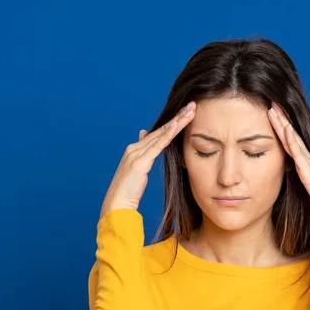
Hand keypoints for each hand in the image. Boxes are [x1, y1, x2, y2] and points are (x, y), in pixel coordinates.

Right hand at [99, 101, 195, 218]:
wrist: (116, 204)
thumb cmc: (128, 192)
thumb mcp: (137, 170)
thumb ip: (142, 154)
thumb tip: (144, 135)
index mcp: (135, 150)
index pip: (158, 133)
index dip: (172, 123)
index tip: (186, 113)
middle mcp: (135, 148)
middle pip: (161, 129)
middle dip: (178, 116)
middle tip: (193, 105)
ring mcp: (136, 153)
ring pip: (162, 134)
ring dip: (178, 121)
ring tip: (191, 110)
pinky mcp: (140, 162)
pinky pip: (158, 145)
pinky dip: (169, 134)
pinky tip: (178, 125)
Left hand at [267, 101, 309, 204]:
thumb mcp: (304, 179)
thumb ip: (298, 171)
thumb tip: (290, 168)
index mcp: (302, 158)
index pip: (289, 138)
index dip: (281, 125)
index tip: (272, 112)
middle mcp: (304, 155)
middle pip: (289, 133)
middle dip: (280, 118)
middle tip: (271, 102)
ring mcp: (306, 159)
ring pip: (291, 138)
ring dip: (283, 123)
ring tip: (274, 109)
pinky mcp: (306, 167)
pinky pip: (297, 151)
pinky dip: (291, 139)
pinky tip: (286, 128)